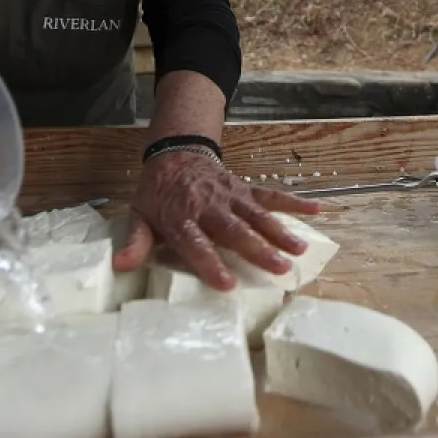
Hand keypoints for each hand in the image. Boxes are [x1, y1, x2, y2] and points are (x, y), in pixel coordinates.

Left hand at [115, 151, 321, 289]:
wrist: (173, 153)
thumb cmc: (158, 194)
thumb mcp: (139, 215)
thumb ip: (135, 242)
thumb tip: (120, 265)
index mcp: (180, 217)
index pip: (196, 243)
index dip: (210, 263)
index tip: (227, 283)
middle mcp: (208, 206)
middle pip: (234, 230)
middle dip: (257, 249)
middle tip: (279, 268)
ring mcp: (230, 196)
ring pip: (257, 214)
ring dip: (280, 231)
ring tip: (299, 249)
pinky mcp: (244, 188)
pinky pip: (271, 194)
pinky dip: (294, 201)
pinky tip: (316, 209)